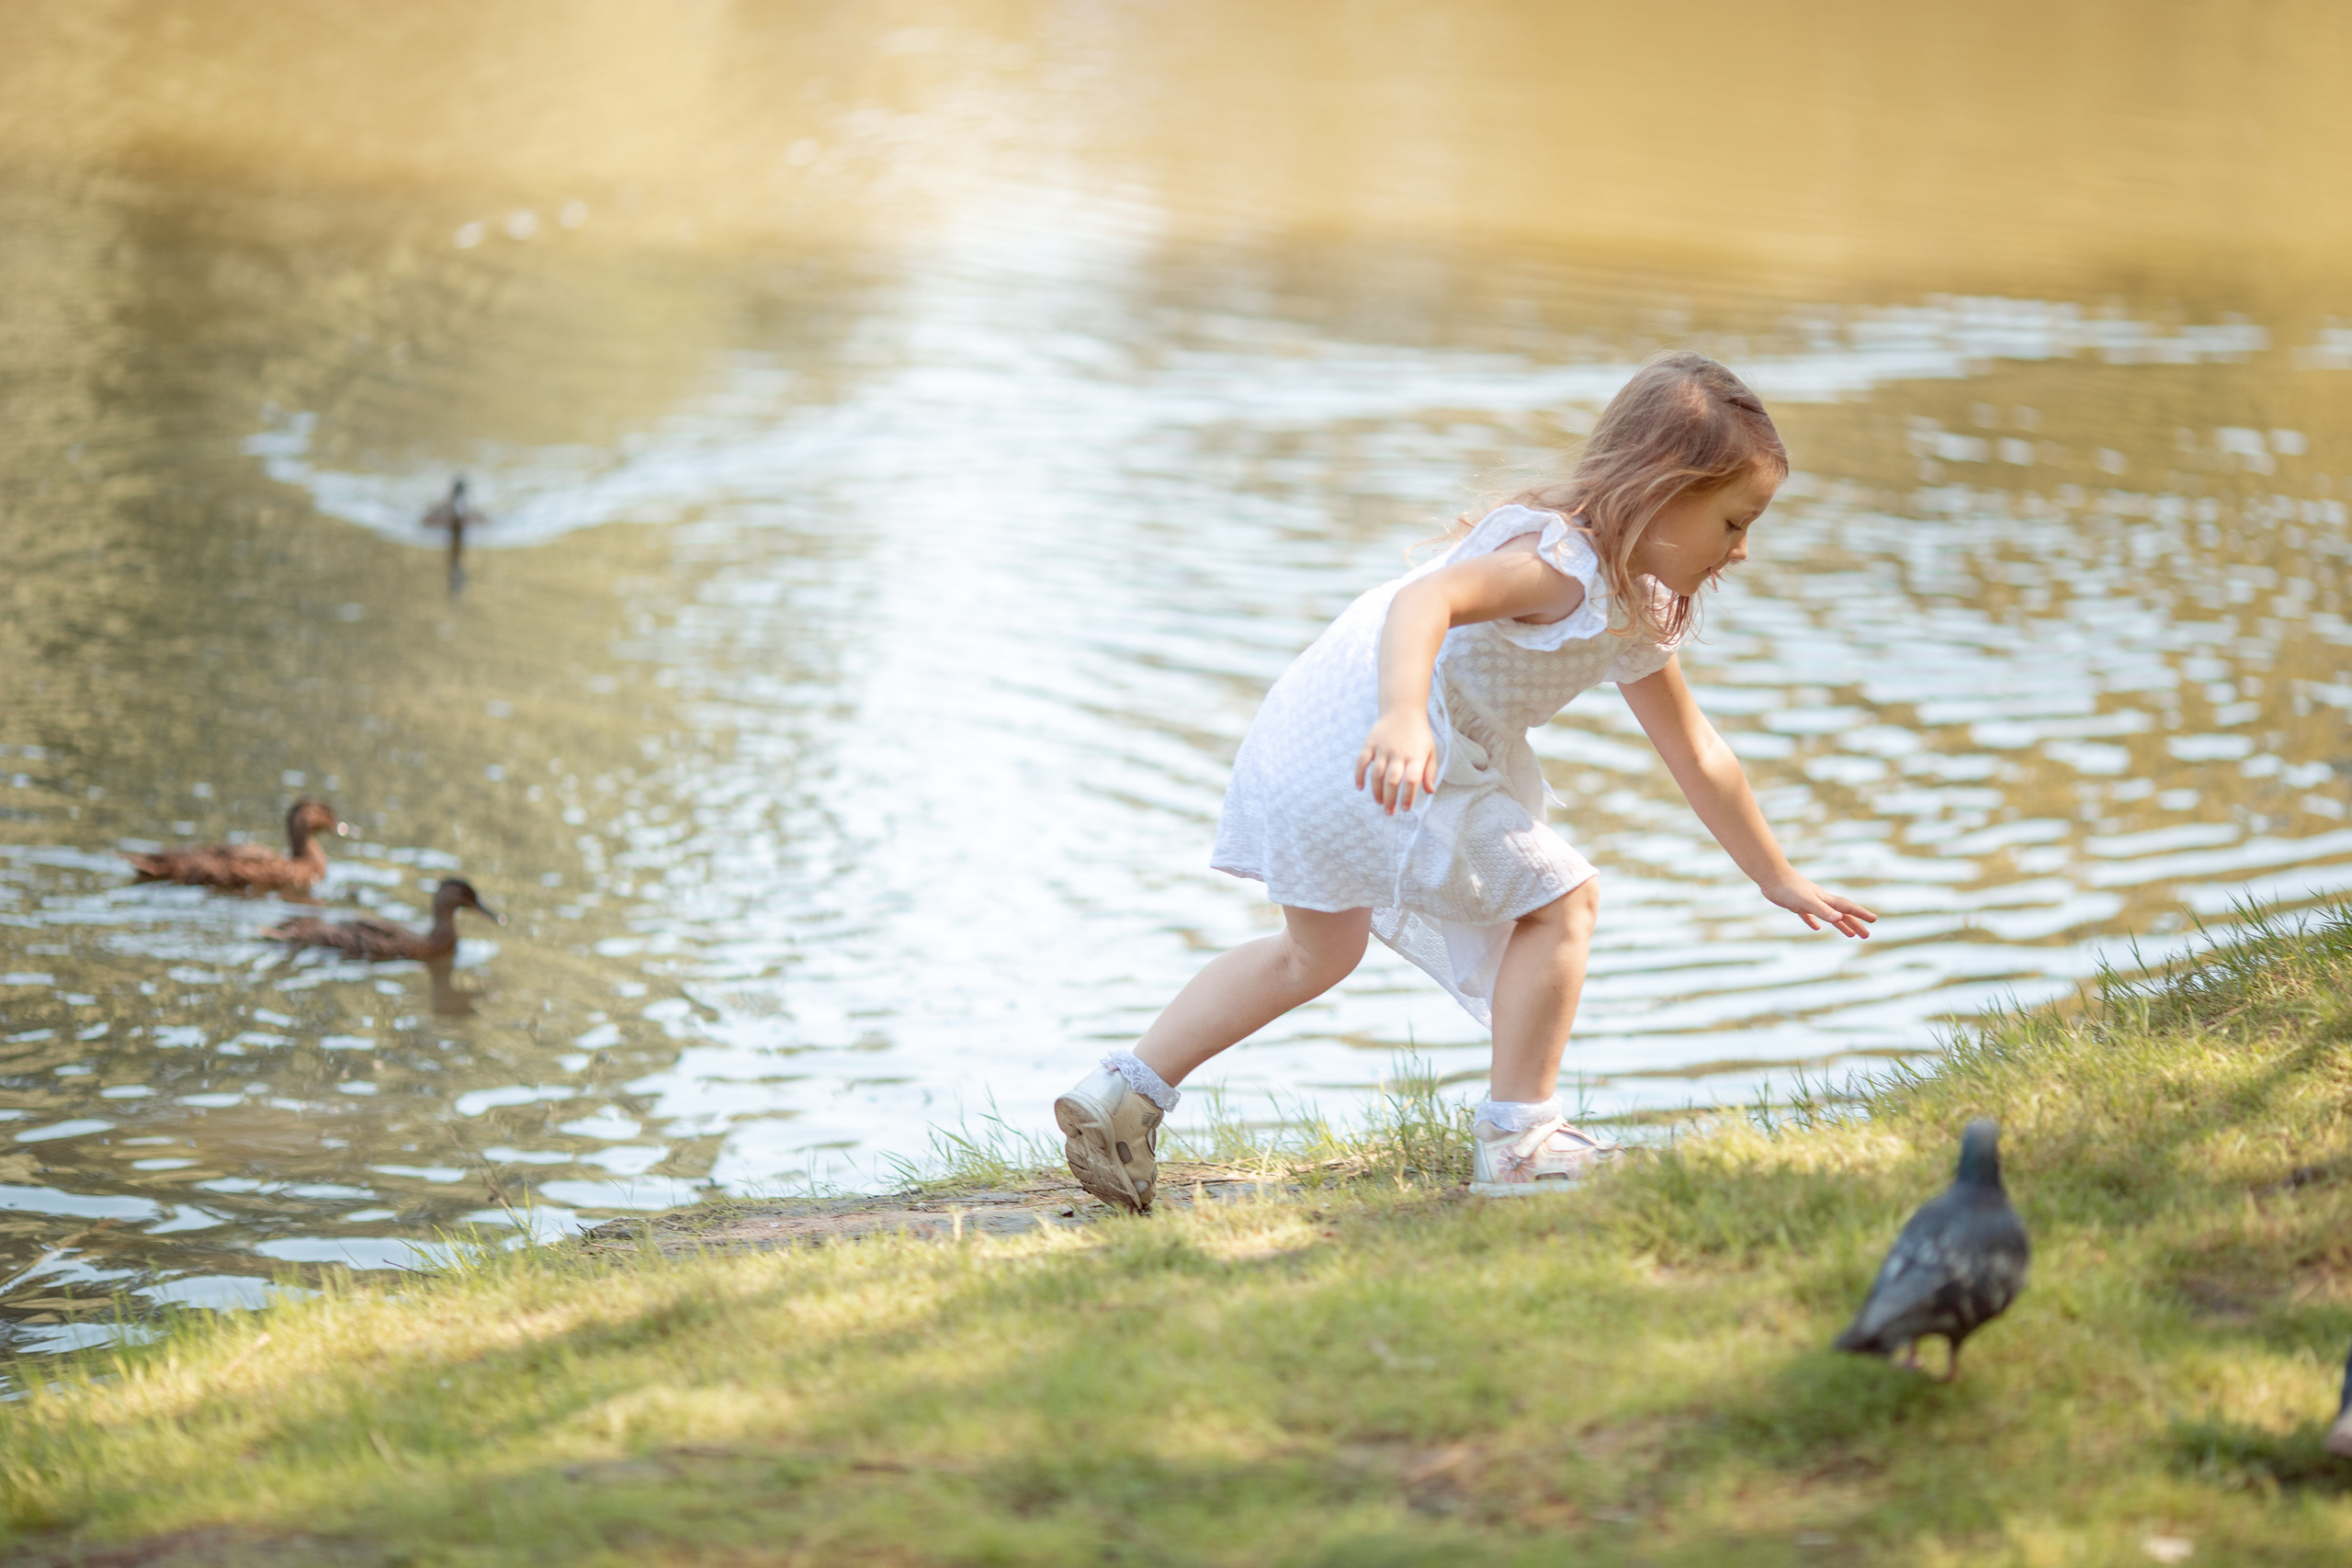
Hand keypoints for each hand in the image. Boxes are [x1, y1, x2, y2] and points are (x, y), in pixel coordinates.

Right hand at [1354, 710, 1439, 814]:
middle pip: (1392, 780)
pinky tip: (1360, 788)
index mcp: (1416, 755)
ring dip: (1376, 791)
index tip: (1406, 808)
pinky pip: (1362, 761)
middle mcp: (1399, 752)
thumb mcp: (1430, 750)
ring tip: (1380, 803)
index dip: (1408, 796)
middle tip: (1390, 812)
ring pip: (1377, 774)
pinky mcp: (1371, 742)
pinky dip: (1359, 775)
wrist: (1403, 709)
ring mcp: (1383, 747)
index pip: (1412, 780)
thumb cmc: (1419, 734)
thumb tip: (1429, 792)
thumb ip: (1430, 771)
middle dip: (1390, 799)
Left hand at [1761, 875, 1876, 937]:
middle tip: (1866, 935)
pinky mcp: (1797, 905)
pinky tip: (1817, 928)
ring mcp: (1809, 903)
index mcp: (1826, 899)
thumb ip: (1823, 910)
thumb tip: (1840, 919)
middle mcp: (1821, 900)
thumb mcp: (1808, 902)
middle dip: (1855, 924)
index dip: (1861, 914)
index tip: (1874, 920)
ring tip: (1850, 935)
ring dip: (1840, 925)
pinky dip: (1815, 922)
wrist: (1772, 877)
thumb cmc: (1790, 888)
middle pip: (1842, 915)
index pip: (1848, 909)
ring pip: (1829, 916)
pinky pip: (1809, 916)